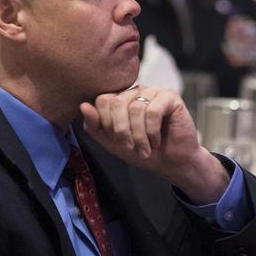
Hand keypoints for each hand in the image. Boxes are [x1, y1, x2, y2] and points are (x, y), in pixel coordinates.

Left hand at [80, 86, 229, 202]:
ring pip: (136, 108)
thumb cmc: (143, 152)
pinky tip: (156, 140)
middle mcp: (136, 92)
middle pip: (117, 102)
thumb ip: (95, 126)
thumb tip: (83, 106)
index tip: (118, 142)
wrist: (172, 163)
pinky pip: (154, 110)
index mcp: (120, 99)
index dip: (107, 124)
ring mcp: (154, 92)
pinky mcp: (171, 97)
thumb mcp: (112, 143)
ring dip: (139, 135)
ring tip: (145, 149)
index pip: (103, 100)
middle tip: (130, 147)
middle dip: (121, 131)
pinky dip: (152, 130)